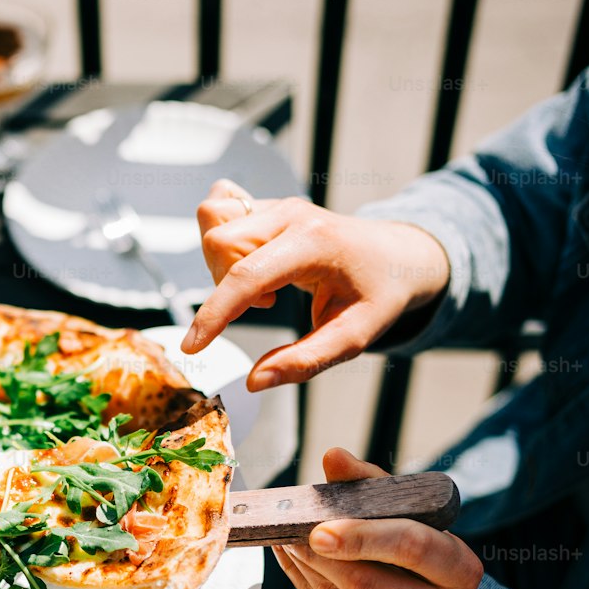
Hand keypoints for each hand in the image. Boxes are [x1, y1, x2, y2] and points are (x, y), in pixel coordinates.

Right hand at [182, 179, 450, 390]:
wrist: (396, 255)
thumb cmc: (378, 295)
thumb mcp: (353, 337)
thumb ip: (304, 361)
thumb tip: (254, 382)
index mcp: (314, 242)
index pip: (247, 275)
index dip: (213, 314)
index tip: (192, 347)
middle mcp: (291, 215)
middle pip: (219, 244)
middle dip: (225, 286)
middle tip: (268, 305)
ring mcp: (277, 205)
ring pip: (212, 226)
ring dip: (222, 265)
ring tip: (264, 287)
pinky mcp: (267, 206)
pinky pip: (218, 211)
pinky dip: (221, 242)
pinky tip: (250, 262)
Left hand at [273, 448, 483, 588]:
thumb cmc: (422, 547)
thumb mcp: (410, 512)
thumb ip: (373, 483)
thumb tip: (334, 457)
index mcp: (459, 568)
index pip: (410, 547)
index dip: (361, 537)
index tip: (320, 529)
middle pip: (367, 583)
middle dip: (320, 554)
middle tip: (289, 529)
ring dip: (305, 568)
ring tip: (286, 538)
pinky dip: (303, 586)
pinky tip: (292, 561)